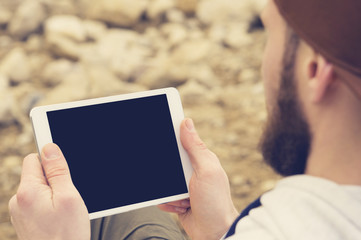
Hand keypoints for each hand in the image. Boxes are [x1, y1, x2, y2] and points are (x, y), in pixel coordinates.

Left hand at [9, 143, 89, 239]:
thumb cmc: (66, 234)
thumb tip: (49, 148)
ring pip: (38, 187)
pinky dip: (49, 203)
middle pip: (37, 173)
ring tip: (63, 209)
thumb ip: (58, 171)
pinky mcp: (25, 219)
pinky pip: (37, 200)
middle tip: (67, 194)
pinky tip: (58, 216)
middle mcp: (18, 200)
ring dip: (52, 192)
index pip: (35, 158)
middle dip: (54, 178)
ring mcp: (20, 211)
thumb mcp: (68, 197)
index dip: (51, 158)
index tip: (61, 158)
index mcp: (27, 191)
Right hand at [159, 119, 238, 239]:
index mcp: (200, 159)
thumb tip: (186, 122)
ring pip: (163, 180)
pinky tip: (181, 208)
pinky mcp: (178, 199)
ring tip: (184, 200)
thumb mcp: (206, 170)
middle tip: (179, 182)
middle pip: (169, 160)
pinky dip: (168, 204)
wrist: (214, 233)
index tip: (158, 133)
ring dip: (169, 192)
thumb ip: (195, 147)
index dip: (169, 135)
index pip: (181, 140)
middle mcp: (192, 170)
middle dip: (168, 172)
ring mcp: (184, 185)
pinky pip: (162, 197)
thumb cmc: (215, 202)